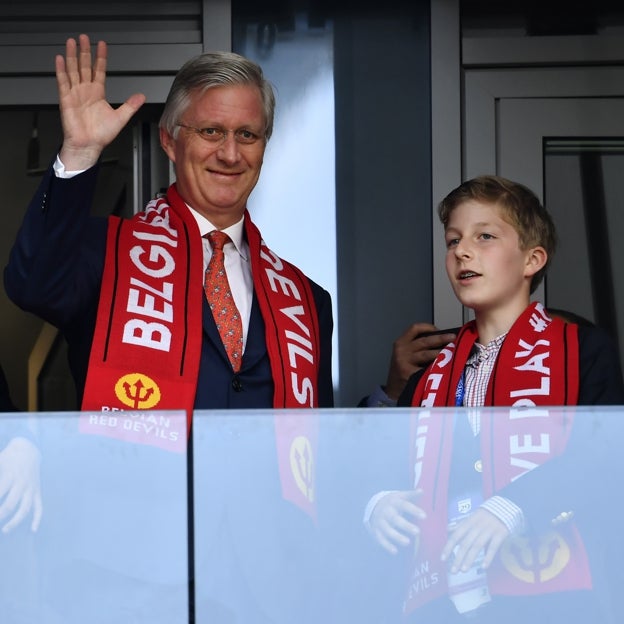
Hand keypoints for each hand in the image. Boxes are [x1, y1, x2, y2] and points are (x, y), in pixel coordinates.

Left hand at [0, 437, 42, 532]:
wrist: (29, 449)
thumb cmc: (8, 457)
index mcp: (11, 476)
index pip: (0, 494)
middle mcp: (22, 483)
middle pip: (11, 504)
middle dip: (0, 515)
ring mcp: (31, 488)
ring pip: (25, 508)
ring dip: (15, 521)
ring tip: (5, 530)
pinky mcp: (37, 491)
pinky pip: (39, 506)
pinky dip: (37, 518)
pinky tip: (33, 529)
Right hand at [56, 34, 145, 169]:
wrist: (89, 146)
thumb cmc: (101, 135)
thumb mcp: (120, 118)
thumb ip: (130, 105)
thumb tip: (141, 96)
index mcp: (98, 93)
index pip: (99, 70)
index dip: (100, 57)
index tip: (102, 44)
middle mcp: (85, 91)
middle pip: (84, 66)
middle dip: (85, 51)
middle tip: (84, 37)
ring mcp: (75, 94)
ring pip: (73, 70)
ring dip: (72, 56)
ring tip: (71, 42)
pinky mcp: (66, 100)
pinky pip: (63, 82)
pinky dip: (61, 70)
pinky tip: (60, 59)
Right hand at [368, 490, 425, 554]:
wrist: (374, 506)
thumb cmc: (393, 502)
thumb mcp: (400, 496)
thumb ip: (411, 495)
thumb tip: (422, 491)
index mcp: (394, 502)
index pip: (404, 505)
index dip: (414, 510)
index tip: (425, 516)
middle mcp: (386, 512)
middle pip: (395, 519)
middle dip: (406, 526)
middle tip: (418, 532)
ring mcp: (380, 522)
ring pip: (387, 530)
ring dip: (397, 537)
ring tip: (408, 542)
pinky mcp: (376, 531)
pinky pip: (381, 539)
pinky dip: (387, 546)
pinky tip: (395, 551)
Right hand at [385, 323, 456, 399]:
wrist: (393, 388)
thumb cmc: (403, 369)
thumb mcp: (405, 353)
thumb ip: (417, 346)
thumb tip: (441, 339)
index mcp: (401, 342)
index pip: (415, 328)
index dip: (428, 327)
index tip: (439, 330)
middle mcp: (402, 350)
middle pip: (424, 340)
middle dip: (441, 338)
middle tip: (453, 338)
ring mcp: (405, 362)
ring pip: (428, 354)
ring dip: (442, 353)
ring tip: (452, 352)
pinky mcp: (410, 374)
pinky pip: (428, 368)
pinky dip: (438, 367)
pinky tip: (445, 367)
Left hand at [441, 508, 508, 572]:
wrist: (503, 507)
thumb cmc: (484, 515)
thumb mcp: (471, 517)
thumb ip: (460, 525)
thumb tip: (447, 529)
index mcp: (468, 523)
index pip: (455, 536)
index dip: (448, 547)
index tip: (443, 559)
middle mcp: (476, 527)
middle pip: (465, 543)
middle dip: (458, 558)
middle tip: (453, 571)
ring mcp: (488, 530)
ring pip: (477, 546)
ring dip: (470, 559)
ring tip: (463, 570)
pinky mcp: (499, 534)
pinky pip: (493, 547)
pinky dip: (488, 557)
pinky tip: (484, 567)